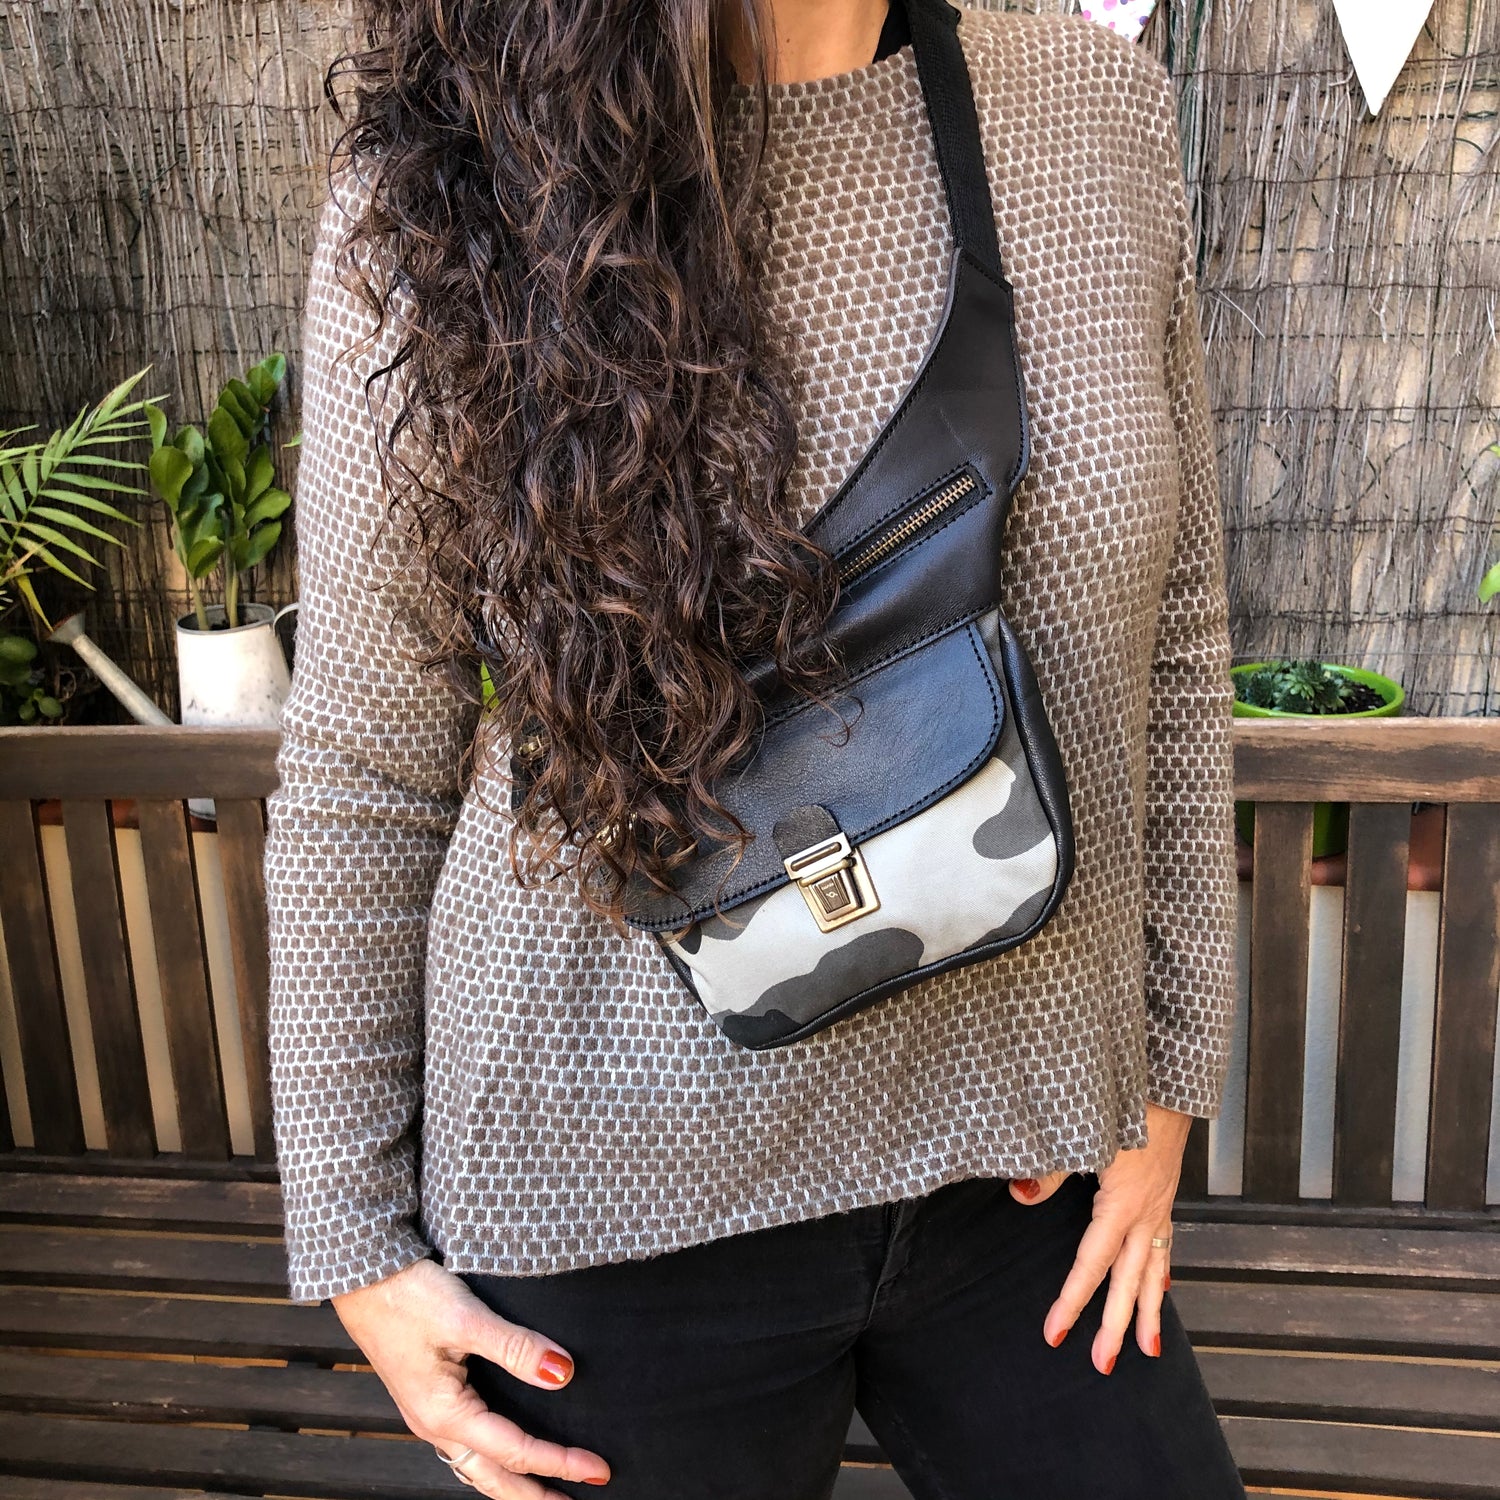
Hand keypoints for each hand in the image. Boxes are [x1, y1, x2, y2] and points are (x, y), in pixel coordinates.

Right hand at [331, 1255, 610, 1495]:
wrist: (363, 1277)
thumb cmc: (407, 1295)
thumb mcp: (465, 1317)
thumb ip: (515, 1347)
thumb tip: (564, 1374)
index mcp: (445, 1414)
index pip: (516, 1451)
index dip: (560, 1461)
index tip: (599, 1470)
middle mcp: (435, 1425)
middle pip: (493, 1477)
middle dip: (535, 1494)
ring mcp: (427, 1413)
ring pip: (477, 1466)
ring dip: (512, 1483)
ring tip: (544, 1490)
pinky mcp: (426, 1396)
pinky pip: (464, 1446)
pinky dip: (491, 1461)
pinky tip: (501, 1454)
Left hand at [1007, 1100, 1190, 1374]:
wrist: (1169, 1084)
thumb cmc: (1127, 1105)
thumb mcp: (1082, 1135)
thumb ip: (1049, 1171)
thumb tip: (1020, 1195)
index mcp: (1122, 1204)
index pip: (1091, 1263)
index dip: (1072, 1300)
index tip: (1055, 1332)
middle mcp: (1145, 1213)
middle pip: (1128, 1281)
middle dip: (1115, 1325)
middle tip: (1102, 1364)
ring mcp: (1160, 1207)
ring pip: (1153, 1270)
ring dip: (1148, 1311)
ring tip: (1148, 1349)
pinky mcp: (1165, 1196)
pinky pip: (1164, 1245)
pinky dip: (1162, 1273)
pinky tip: (1161, 1290)